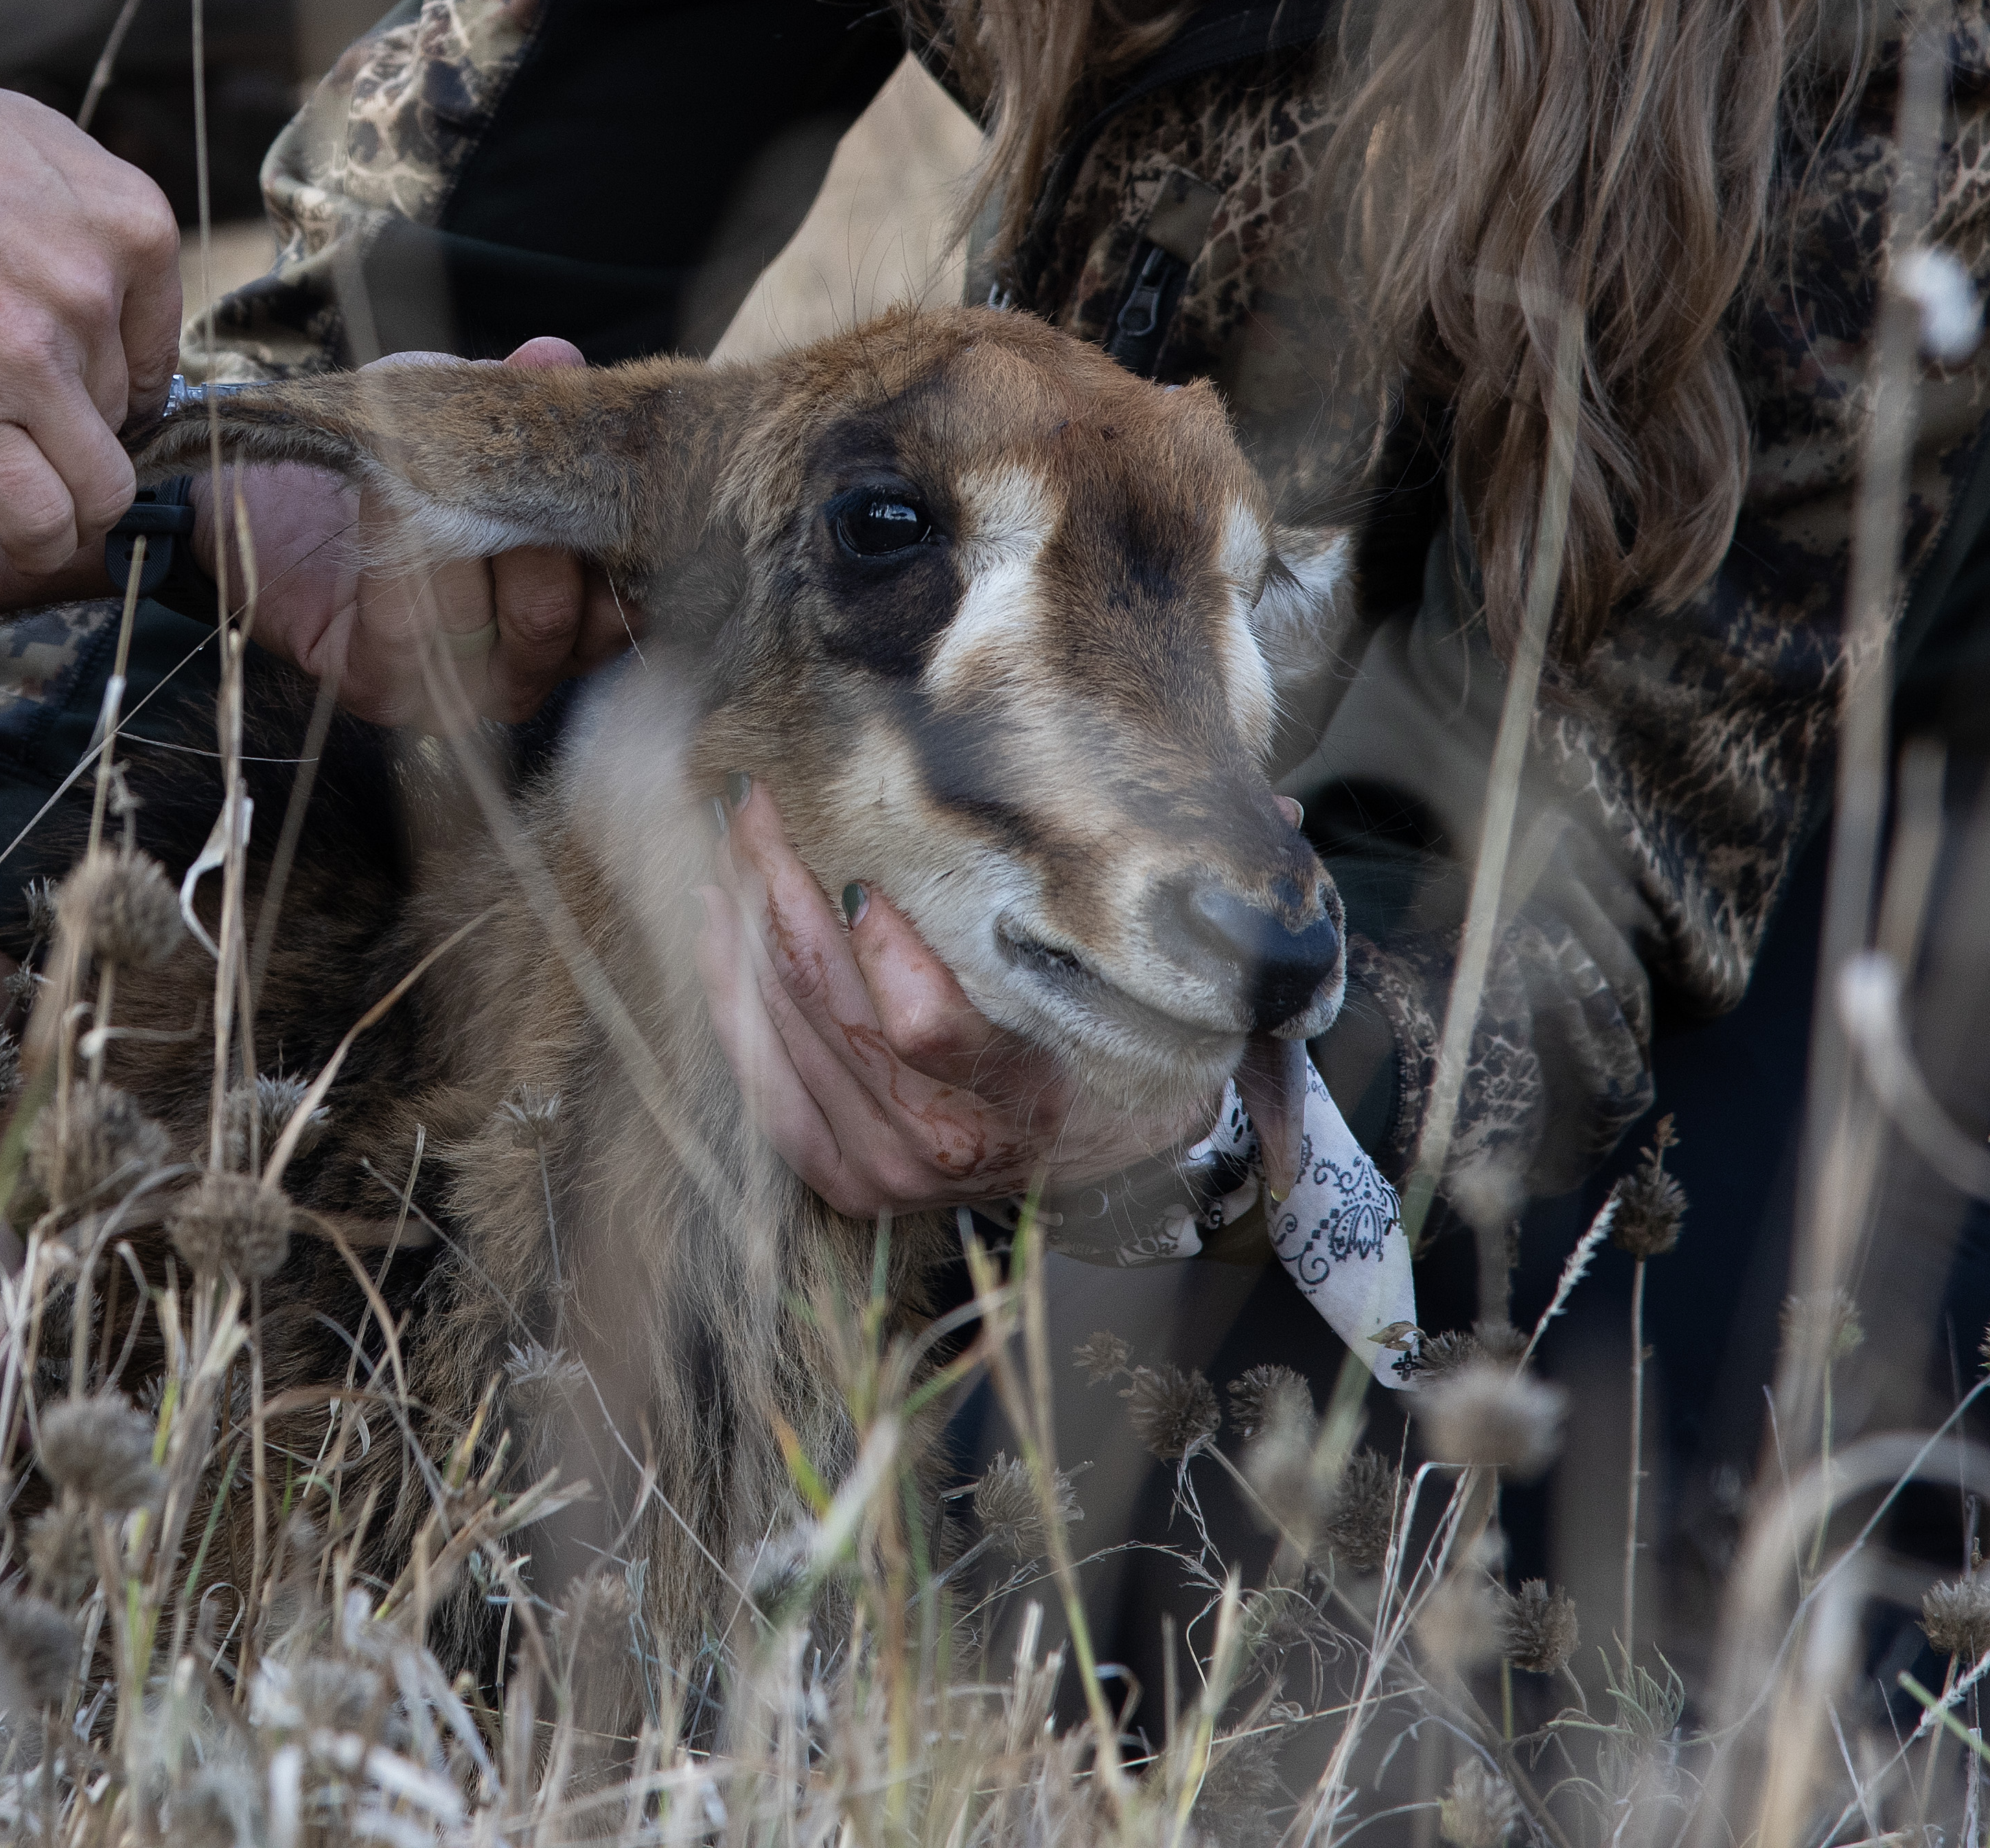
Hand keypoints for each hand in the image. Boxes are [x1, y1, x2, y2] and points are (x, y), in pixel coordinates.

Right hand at [0, 45, 186, 573]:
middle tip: (5, 408)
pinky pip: (42, 526)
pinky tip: (15, 527)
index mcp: (133, 226)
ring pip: (99, 486)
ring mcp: (36, 363)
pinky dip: (36, 542)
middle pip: (118, 415)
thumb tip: (106, 295)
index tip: (70, 389)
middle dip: (72, 423)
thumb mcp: (36, 144)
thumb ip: (87, 225)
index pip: (160, 355)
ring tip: (8, 469)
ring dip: (59, 489)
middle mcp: (98, 295)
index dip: (113, 383)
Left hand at [193, 339, 628, 727]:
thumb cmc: (384, 455)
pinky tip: (385, 489)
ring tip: (434, 469)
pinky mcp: (387, 689)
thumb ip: (519, 396)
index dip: (621, 528)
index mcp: (571, 612)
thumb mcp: (460, 410)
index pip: (633, 599)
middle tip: (502, 457)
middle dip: (544, 522)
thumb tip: (558, 359)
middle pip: (573, 612)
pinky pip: (421, 624)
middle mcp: (529, 668)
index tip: (597, 449)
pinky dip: (409, 544)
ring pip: (526, 621)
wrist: (268, 490)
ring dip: (479, 530)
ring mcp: (462, 693)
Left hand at [697, 782, 1196, 1216]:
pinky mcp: (838, 1179)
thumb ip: (1208, 908)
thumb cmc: (1140, 1051)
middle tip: (753, 809)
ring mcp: (885, 1176)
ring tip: (729, 847)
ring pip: (785, 1042)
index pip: (927, 1036)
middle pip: (837, 1022)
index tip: (856, 876)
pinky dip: (728, 999)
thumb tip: (1274, 813)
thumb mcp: (1186, 993)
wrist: (1109, 1164)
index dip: (878, 955)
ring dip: (743, 936)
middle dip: (781, 901)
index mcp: (1032, 1107)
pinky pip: (760, 1084)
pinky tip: (715, 926)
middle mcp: (948, 1155)